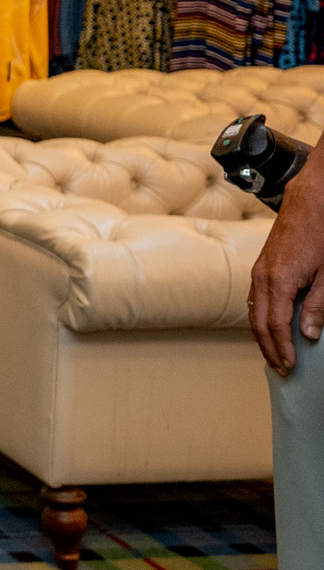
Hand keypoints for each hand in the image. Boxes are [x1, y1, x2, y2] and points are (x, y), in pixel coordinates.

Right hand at [249, 164, 323, 375]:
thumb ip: (317, 305)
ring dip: (262, 336)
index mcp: (278, 282)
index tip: (290, 366)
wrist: (309, 200)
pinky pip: (254, 299)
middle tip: (281, 369)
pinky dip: (259, 318)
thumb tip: (307, 334)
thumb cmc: (321, 233)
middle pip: (259, 323)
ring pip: (253, 312)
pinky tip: (268, 325)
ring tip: (273, 353)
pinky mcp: (260, 266)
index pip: (277, 326)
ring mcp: (257, 271)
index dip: (283, 348)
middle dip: (268, 348)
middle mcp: (261, 278)